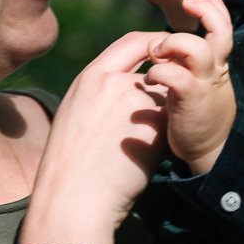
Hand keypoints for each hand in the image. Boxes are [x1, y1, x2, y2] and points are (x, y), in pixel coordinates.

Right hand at [19, 31, 168, 243]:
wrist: (73, 202)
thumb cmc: (70, 169)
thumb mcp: (76, 115)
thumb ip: (102, 94)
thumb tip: (130, 86)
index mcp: (90, 77)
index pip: (132, 41)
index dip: (153, 46)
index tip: (163, 57)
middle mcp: (115, 82)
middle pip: (156, 74)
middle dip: (159, 95)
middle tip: (149, 121)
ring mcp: (137, 102)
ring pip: (166, 101)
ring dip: (160, 121)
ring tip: (136, 149)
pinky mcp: (158, 125)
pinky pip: (173, 123)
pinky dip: (165, 139)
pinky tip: (145, 159)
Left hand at [145, 0, 235, 174]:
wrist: (207, 153)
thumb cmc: (195, 118)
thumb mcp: (193, 83)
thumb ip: (182, 64)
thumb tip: (157, 44)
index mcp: (216, 65)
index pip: (222, 27)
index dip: (214, 7)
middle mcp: (215, 71)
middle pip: (220, 31)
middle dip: (206, 12)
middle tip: (187, 2)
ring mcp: (205, 85)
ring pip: (196, 48)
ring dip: (173, 42)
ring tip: (157, 52)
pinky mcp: (191, 100)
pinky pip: (176, 76)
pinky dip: (158, 71)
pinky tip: (148, 80)